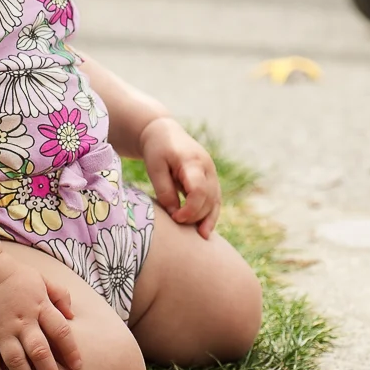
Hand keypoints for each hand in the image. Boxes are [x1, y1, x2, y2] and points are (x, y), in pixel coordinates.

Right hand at [0, 254, 81, 369]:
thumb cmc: (14, 276)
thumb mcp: (42, 279)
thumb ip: (60, 296)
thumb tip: (72, 317)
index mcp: (39, 306)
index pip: (60, 331)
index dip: (70, 351)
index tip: (77, 367)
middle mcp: (21, 321)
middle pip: (40, 352)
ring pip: (15, 361)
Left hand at [141, 117, 221, 236]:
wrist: (164, 132)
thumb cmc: (157, 149)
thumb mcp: (154, 168)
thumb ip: (165, 191)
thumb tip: (175, 214)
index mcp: (192, 161)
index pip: (199, 190)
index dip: (190, 209)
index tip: (176, 218)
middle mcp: (207, 167)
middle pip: (209, 198)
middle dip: (196, 215)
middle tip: (177, 222)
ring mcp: (212, 172)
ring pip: (215, 200)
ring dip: (208, 218)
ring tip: (200, 236)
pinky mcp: (211, 178)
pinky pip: (215, 199)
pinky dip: (211, 214)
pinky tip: (205, 230)